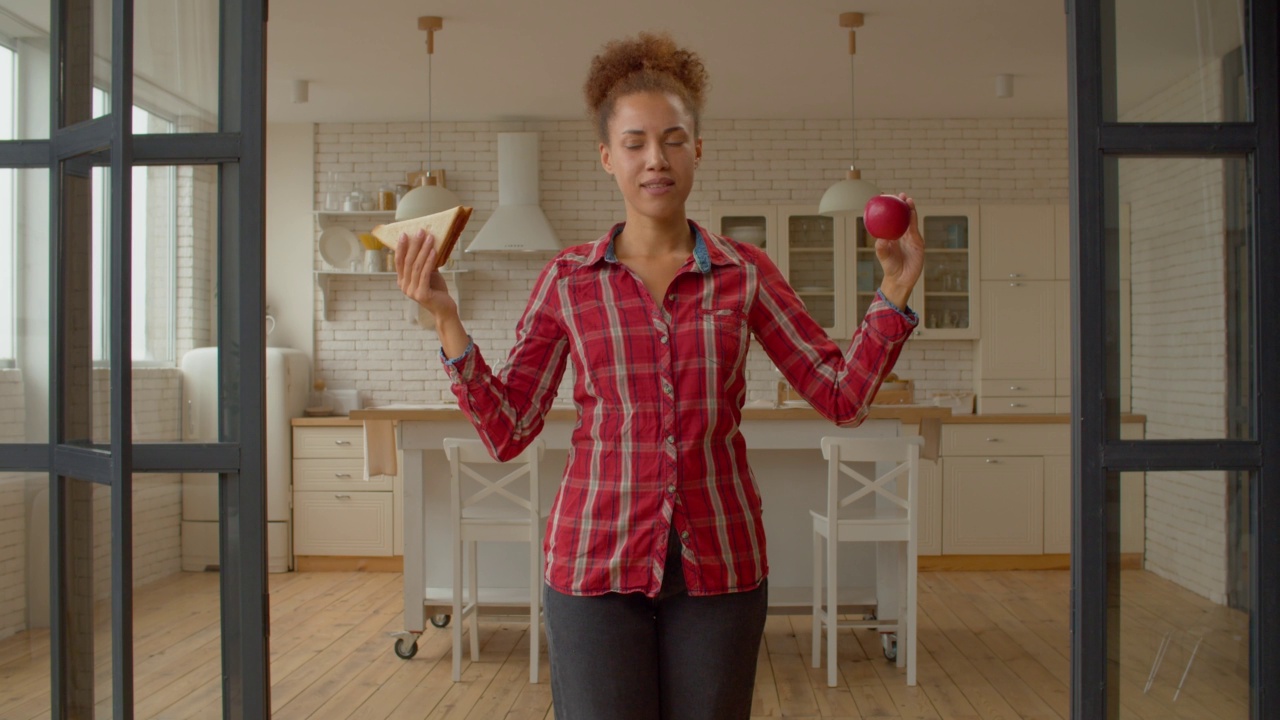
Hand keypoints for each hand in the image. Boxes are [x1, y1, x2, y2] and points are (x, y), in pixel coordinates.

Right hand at [395, 229, 456, 319]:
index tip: (404, 234)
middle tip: (420, 232)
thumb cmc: (436, 290)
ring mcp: (412, 291)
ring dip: (424, 250)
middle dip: (414, 245)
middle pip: (407, 261)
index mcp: (402, 281)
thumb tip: (426, 242)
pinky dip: (429, 261)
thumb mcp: (428, 274)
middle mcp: (404, 286)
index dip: (401, 247)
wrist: (444, 309)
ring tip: (430, 238)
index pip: (399, 261)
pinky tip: (434, 251)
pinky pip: (425, 274)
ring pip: (416, 266)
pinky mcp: (421, 294)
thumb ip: (424, 262)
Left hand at [875, 193, 924, 308]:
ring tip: (906, 199)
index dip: (888, 208)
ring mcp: (910, 237)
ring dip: (908, 208)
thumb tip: (880, 238)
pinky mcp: (918, 241)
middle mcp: (900, 234)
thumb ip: (882, 248)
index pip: (889, 219)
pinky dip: (913, 218)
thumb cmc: (890, 267)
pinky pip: (915, 227)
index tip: (884, 196)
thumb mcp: (884, 257)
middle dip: (900, 204)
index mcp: (891, 235)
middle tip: (899, 195)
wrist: (902, 279)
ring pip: (909, 219)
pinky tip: (911, 211)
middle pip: (901, 216)